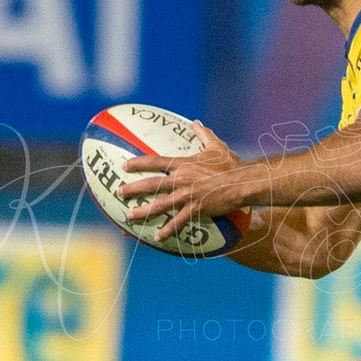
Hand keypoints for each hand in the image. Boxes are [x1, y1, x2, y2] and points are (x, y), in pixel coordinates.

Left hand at [116, 121, 246, 240]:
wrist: (241, 182)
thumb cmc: (230, 164)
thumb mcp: (216, 146)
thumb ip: (203, 134)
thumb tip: (196, 123)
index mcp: (183, 164)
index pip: (155, 161)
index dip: (138, 163)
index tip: (124, 165)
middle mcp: (180, 180)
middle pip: (151, 184)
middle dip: (133, 188)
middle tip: (119, 192)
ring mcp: (186, 196)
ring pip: (159, 205)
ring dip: (143, 211)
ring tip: (129, 216)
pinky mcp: (195, 209)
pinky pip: (178, 222)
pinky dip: (167, 230)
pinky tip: (157, 237)